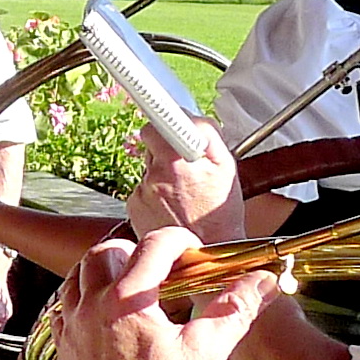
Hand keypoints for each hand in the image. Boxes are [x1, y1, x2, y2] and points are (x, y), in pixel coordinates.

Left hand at [54, 229, 275, 359]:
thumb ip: (233, 310)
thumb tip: (263, 281)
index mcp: (127, 299)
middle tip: (162, 269)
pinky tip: (104, 317)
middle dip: (135, 250)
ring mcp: (72, 328)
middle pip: (105, 252)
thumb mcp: (206, 355)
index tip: (198, 255)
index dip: (181, 242)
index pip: (154, 246)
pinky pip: (65, 308)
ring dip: (104, 271)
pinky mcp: (64, 350)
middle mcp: (92, 306)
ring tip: (133, 286)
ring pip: (78, 276)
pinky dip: (83, 300)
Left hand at [127, 116, 244, 240]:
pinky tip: (173, 207)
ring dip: (162, 174)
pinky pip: (142, 188)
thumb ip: (205, 131)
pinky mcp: (133, 207)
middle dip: (167, 149)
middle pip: (152, 144)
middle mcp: (154, 175)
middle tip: (187, 167)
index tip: (151, 106)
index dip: (159, 120)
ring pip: (148, 168)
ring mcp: (141, 192)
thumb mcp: (226, 165)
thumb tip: (187, 114)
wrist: (210, 253)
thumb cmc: (221, 213)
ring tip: (185, 194)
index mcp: (177, 161)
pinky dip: (154, 194)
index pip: (154, 125)